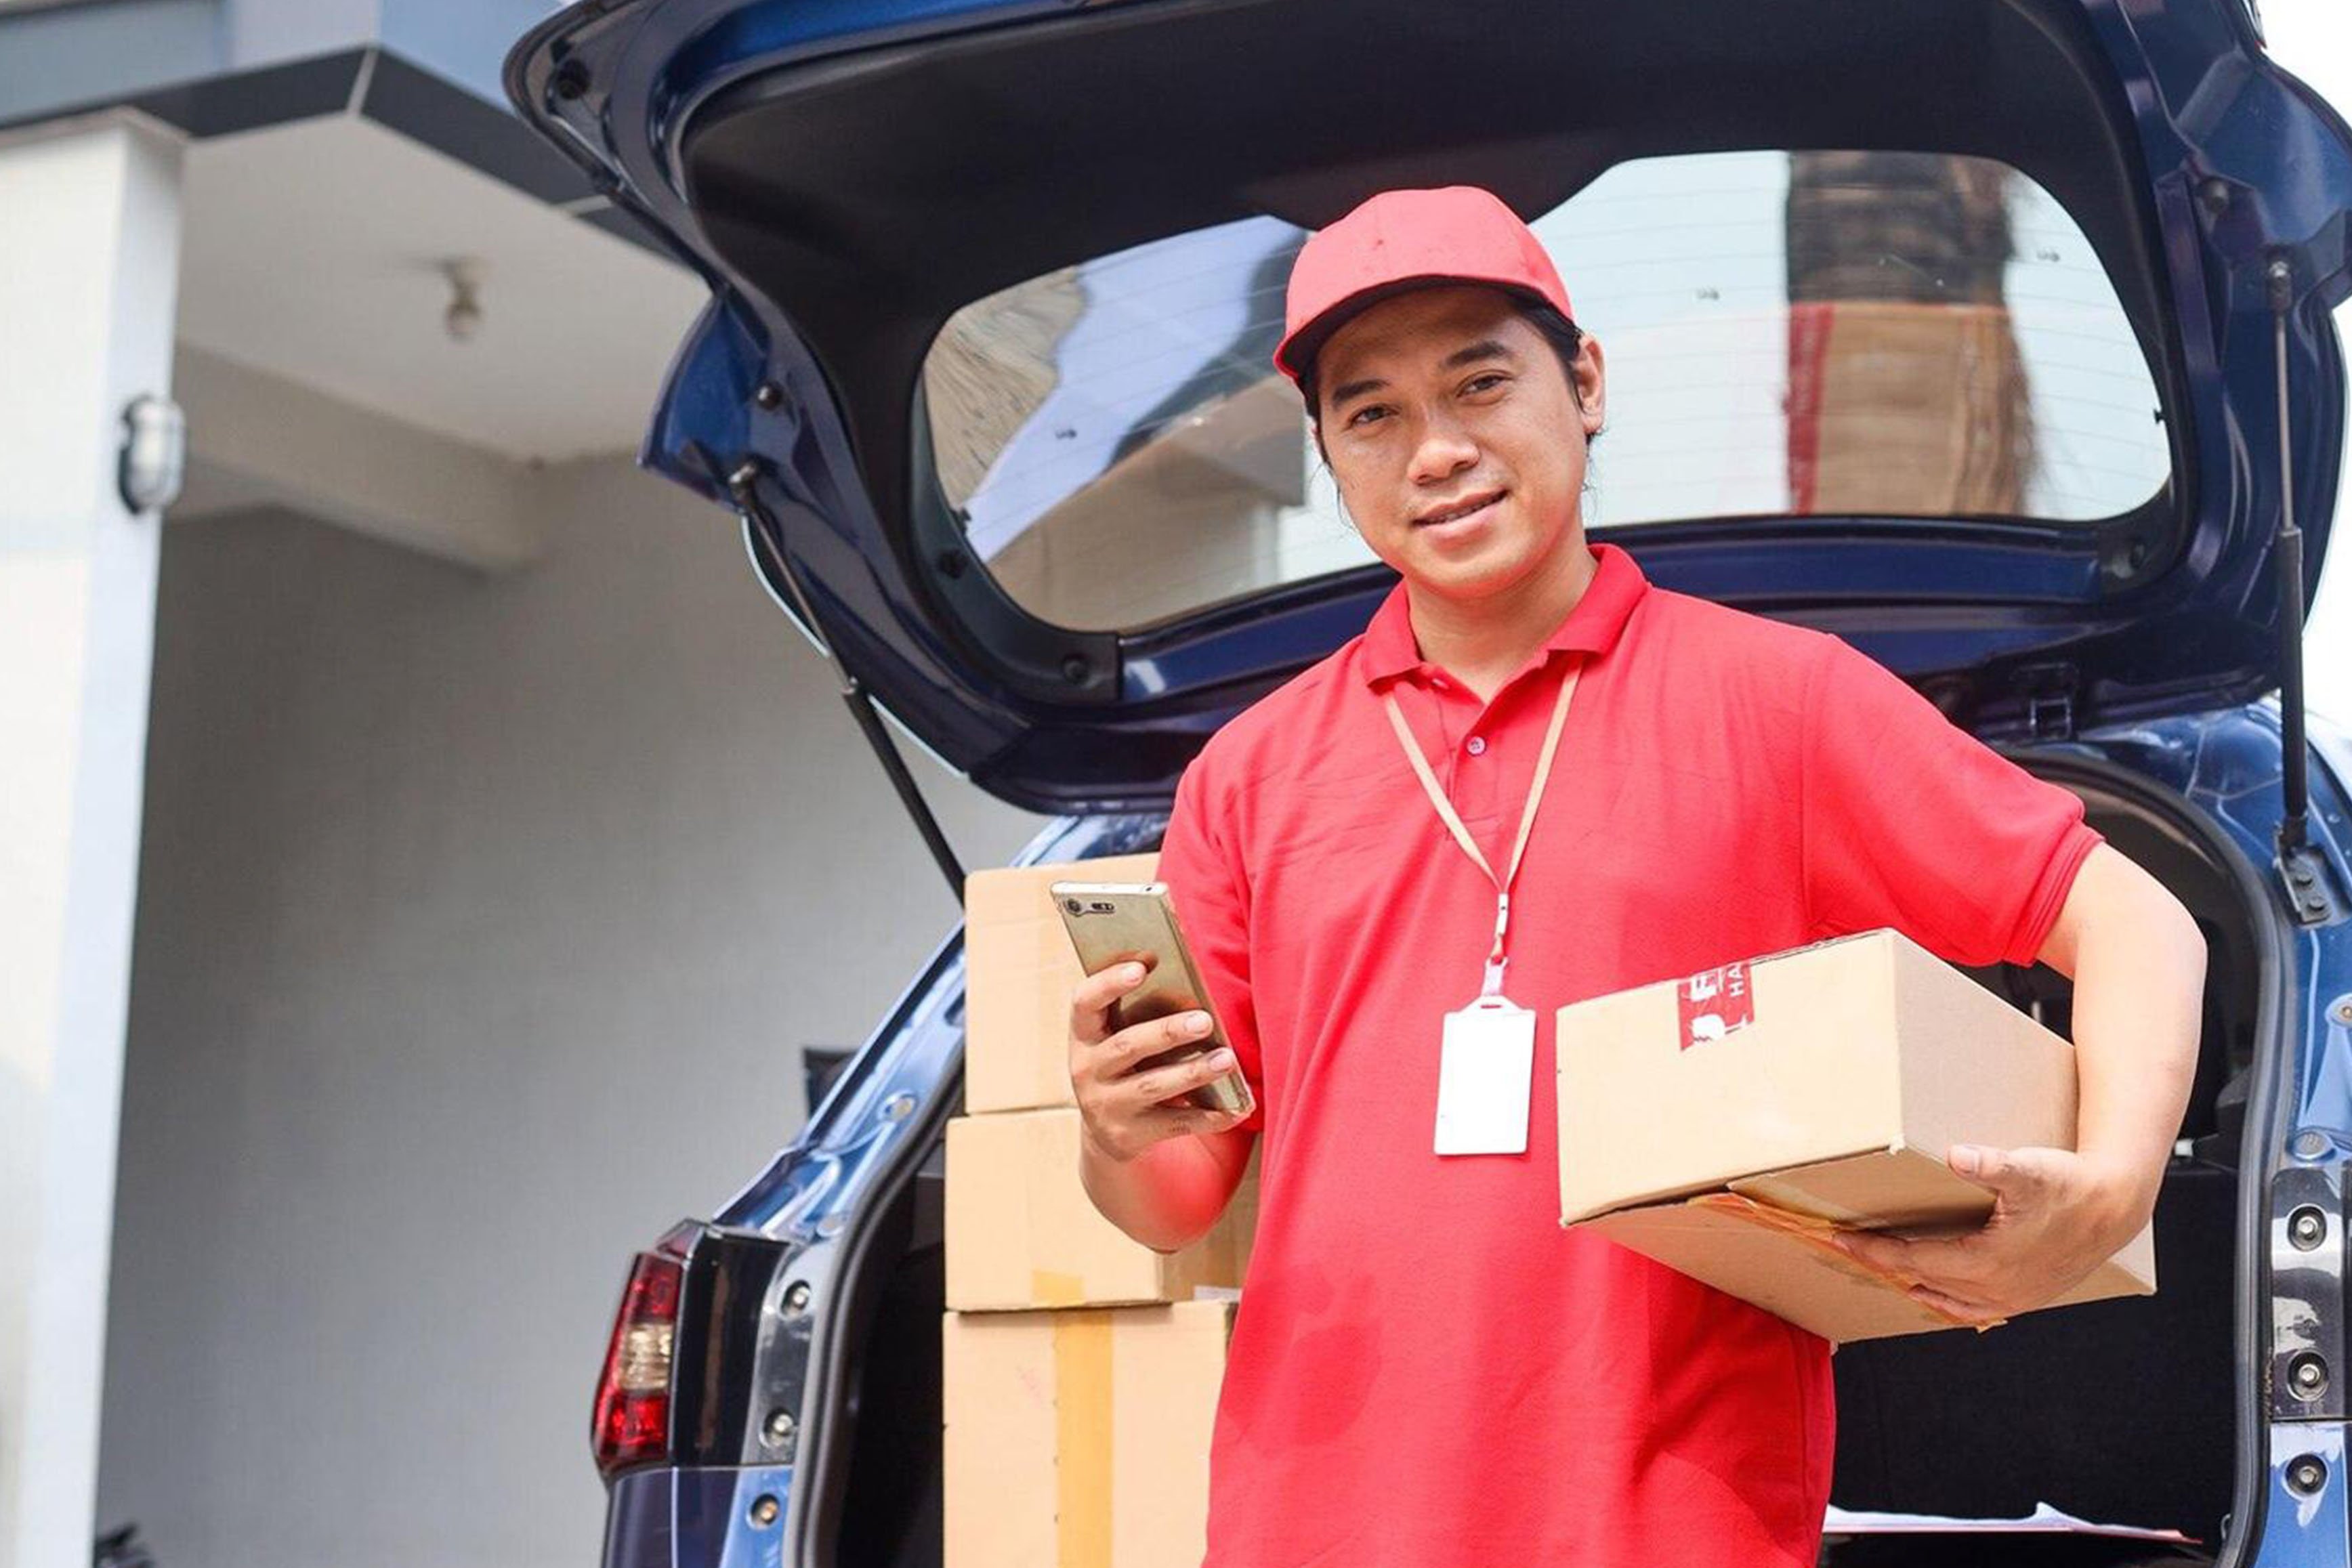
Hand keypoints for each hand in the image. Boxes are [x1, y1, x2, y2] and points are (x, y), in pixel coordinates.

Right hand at [1067, 962, 1252, 1162]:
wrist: (1105, 1130)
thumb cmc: (1123, 1062)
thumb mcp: (1116, 1034)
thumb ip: (1138, 1008)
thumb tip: (1187, 980)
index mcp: (1084, 1034)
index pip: (1085, 1002)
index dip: (1110, 983)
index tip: (1141, 967)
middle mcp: (1087, 1069)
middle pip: (1128, 1045)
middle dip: (1168, 1032)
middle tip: (1206, 1020)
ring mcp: (1107, 1105)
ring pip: (1153, 1086)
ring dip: (1193, 1072)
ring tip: (1227, 1059)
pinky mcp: (1130, 1135)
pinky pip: (1175, 1124)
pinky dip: (1209, 1117)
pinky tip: (1236, 1108)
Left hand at [1833, 1144, 2151, 1325]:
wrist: (2115, 1208)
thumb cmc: (2069, 1184)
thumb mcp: (2029, 1170)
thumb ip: (1991, 1164)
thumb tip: (1957, 1155)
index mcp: (1986, 1264)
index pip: (1912, 1260)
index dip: (1872, 1250)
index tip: (1837, 1238)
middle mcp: (1995, 1291)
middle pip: (1920, 1281)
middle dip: (1879, 1264)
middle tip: (1843, 1246)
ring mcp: (2010, 1300)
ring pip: (1942, 1299)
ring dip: (1907, 1282)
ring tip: (1875, 1264)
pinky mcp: (2024, 1299)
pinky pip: (1968, 1308)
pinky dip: (1940, 1298)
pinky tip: (1926, 1287)